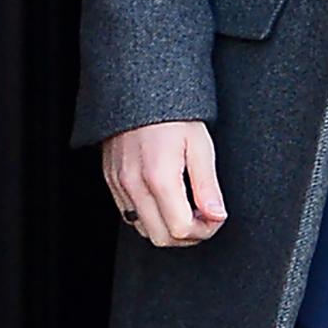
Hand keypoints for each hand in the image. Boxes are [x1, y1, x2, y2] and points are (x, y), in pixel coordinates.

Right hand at [103, 121, 227, 247]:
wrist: (138, 89)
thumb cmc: (173, 114)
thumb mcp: (200, 145)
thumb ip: (207, 186)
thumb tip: (216, 216)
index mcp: (158, 177)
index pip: (181, 230)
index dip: (204, 231)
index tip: (215, 217)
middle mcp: (134, 185)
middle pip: (161, 238)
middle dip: (188, 235)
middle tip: (204, 217)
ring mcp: (119, 184)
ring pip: (143, 229)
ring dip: (168, 227)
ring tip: (187, 208)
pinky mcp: (111, 180)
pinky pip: (129, 214)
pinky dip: (150, 216)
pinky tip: (166, 199)